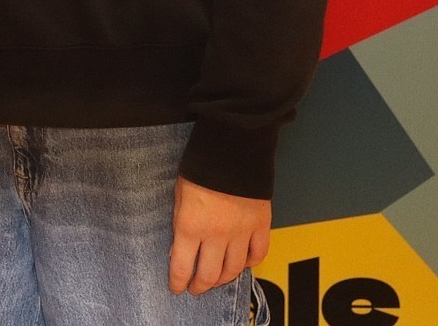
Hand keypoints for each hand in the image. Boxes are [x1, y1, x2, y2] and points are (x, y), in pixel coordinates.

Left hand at [167, 176, 270, 294]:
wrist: (231, 149)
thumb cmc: (200, 167)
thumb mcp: (178, 195)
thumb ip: (180, 222)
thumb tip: (179, 246)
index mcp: (189, 226)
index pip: (182, 266)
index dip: (178, 281)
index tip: (176, 287)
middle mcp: (215, 235)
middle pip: (209, 274)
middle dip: (200, 285)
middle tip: (196, 288)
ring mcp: (241, 233)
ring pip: (234, 269)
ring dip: (224, 278)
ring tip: (217, 279)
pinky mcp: (261, 226)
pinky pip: (258, 254)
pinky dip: (251, 262)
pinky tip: (243, 263)